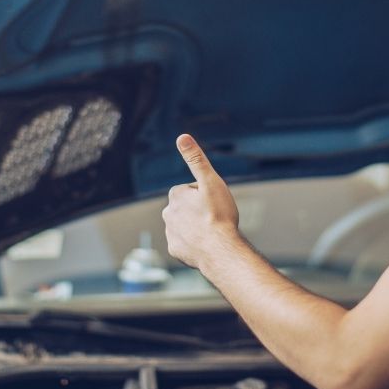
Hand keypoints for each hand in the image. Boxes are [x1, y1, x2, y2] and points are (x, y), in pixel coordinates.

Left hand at [162, 134, 240, 270]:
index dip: (206, 194)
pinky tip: (206, 244)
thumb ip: (196, 159)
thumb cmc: (218, 216)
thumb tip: (182, 137)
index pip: (192, 189)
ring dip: (197, 226)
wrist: (220, 251)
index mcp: (175, 195)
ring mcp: (170, 233)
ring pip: (186, 225)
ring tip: (212, 231)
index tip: (214, 202)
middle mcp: (168, 213)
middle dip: (199, 210)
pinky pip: (185, 242)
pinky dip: (194, 243)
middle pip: (188, 207)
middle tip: (215, 217)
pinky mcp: (175, 250)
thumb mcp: (210, 181)